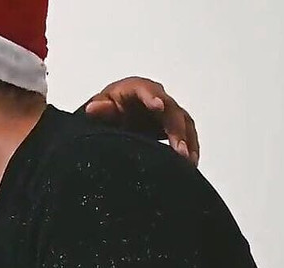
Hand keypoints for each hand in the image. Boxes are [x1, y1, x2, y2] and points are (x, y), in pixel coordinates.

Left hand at [83, 77, 199, 165]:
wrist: (115, 119)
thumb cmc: (108, 109)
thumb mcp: (101, 107)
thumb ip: (100, 109)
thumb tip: (93, 108)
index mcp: (135, 88)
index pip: (146, 90)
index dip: (153, 97)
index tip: (159, 107)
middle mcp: (156, 96)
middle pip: (170, 109)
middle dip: (176, 129)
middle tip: (178, 148)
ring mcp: (167, 110)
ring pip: (183, 122)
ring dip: (187, 140)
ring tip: (187, 160)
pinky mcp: (173, 124)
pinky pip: (186, 133)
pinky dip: (190, 147)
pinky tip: (191, 162)